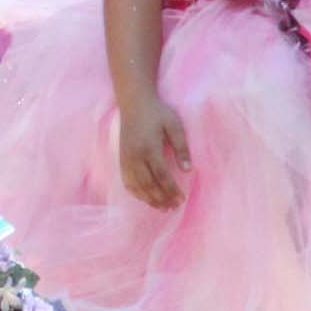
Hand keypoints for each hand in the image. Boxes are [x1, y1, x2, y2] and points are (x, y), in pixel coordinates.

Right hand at [116, 96, 191, 210]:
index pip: (162, 176)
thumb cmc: (157, 112)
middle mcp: (135, 156)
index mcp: (149, 148)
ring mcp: (126, 159)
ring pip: (136, 186)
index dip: (172, 190)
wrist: (133, 101)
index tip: (182, 200)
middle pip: (148, 185)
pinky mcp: (121, 159)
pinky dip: (136, 193)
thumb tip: (188, 170)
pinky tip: (146, 198)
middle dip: (162, 199)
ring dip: (149, 200)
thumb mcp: (174, 125)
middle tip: (174, 207)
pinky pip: (127, 182)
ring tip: (162, 208)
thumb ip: (182, 147)